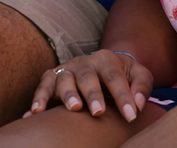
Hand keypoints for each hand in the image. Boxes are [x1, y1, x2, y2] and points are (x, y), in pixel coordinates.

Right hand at [25, 49, 152, 122]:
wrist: (103, 64)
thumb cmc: (123, 75)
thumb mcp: (139, 74)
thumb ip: (142, 86)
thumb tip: (139, 104)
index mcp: (106, 59)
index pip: (115, 77)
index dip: (123, 96)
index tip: (131, 116)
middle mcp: (84, 62)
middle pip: (87, 76)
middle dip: (92, 94)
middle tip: (98, 112)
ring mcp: (67, 69)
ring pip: (64, 79)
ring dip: (67, 94)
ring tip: (73, 109)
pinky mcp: (52, 77)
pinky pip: (43, 86)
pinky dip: (38, 98)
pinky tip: (34, 113)